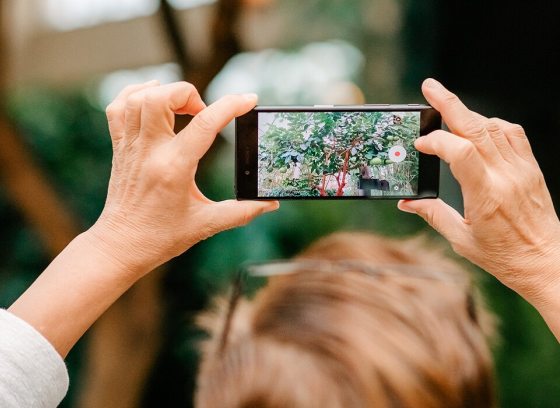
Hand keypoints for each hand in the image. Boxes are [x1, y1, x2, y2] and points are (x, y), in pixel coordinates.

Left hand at [89, 81, 278, 276]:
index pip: (205, 123)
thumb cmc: (162, 237)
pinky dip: (135, 94)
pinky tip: (152, 100)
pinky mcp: (120, 147)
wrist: (122, 246)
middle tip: (203, 111)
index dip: (231, 105)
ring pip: (138, 98)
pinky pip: (118, 107)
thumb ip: (242, 212)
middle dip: (188, 93)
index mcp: (174, 168)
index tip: (249, 100)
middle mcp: (149, 152)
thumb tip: (270, 204)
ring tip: (181, 106)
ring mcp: (131, 147)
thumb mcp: (206, 224)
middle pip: (162, 98)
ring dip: (164, 91)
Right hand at [398, 78, 559, 303]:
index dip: (436, 141)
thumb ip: (433, 215)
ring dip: (469, 114)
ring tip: (449, 110)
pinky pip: (513, 134)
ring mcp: (521, 169)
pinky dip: (492, 124)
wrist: (546, 260)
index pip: (460, 152)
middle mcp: (506, 176)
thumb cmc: (505, 255)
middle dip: (450, 104)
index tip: (420, 145)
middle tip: (430, 87)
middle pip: (477, 128)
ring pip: (494, 126)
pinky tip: (479, 127)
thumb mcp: (461, 239)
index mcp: (486, 196)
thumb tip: (407, 202)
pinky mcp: (531, 168)